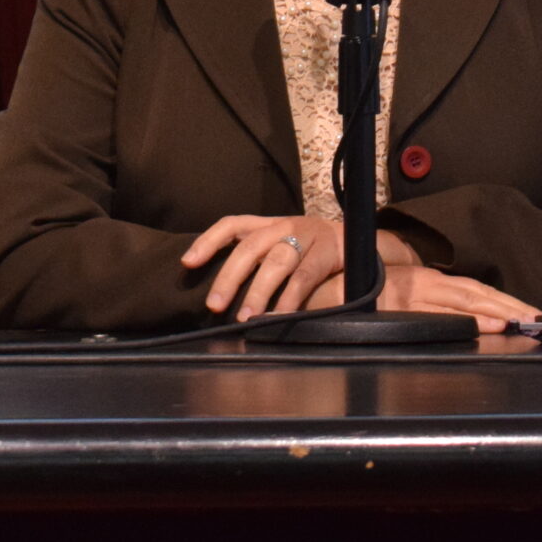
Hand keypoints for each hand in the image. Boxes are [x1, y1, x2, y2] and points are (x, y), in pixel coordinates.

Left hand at [181, 215, 420, 321]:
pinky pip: (304, 278)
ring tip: (246, 317)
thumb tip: (218, 291)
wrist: (354, 238)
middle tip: (214, 304)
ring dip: (259, 291)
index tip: (188, 263)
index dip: (208, 240)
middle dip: (229, 276)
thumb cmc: (305, 248)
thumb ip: (253, 259)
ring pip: (277, 261)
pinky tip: (278, 317)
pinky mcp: (326, 253)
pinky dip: (290, 299)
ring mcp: (306, 237)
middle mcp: (282, 226)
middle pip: (250, 247)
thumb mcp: (278, 244)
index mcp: (265, 223)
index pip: (231, 224)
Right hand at [303, 263, 541, 332]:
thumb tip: (463, 323)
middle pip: (475, 292)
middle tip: (538, 317)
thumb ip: (425, 308)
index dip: (501, 299)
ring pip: (463, 301)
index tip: (528, 311)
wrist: (318, 291)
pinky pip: (439, 315)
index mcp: (424, 280)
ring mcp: (410, 295)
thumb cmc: (357, 296)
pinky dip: (467, 318)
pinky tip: (488, 324)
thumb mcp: (396, 299)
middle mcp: (421, 283)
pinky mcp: (398, 308)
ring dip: (495, 309)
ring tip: (522, 319)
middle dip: (509, 304)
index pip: (471, 289)